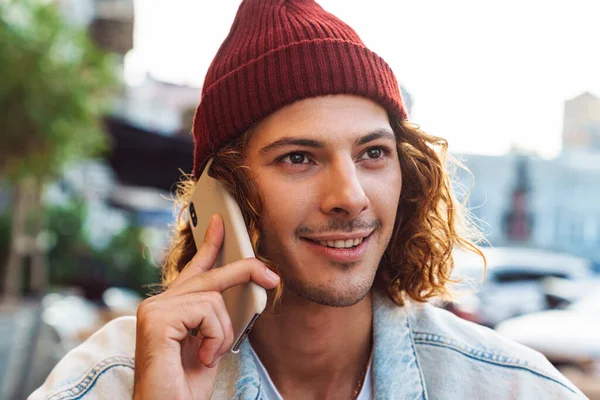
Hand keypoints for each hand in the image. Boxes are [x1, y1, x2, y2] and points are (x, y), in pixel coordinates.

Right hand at [133, 215, 279, 399]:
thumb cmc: (186, 384)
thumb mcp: (210, 342)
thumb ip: (216, 315)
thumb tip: (240, 289)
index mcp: (169, 308)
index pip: (194, 270)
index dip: (210, 245)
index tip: (221, 224)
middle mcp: (156, 304)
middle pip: (211, 277)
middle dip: (245, 272)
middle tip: (271, 276)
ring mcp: (153, 310)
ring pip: (214, 298)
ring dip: (222, 332)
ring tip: (208, 355)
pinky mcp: (156, 319)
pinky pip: (208, 312)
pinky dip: (214, 338)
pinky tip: (199, 357)